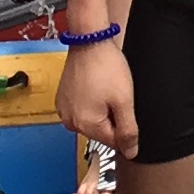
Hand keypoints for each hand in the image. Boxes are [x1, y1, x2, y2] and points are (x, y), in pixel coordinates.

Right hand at [57, 40, 138, 156]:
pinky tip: (95, 86)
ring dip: (102, 109)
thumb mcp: (124, 101)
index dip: (124, 126)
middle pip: (101, 131)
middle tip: (115, 94)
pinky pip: (82, 109)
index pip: (113, 142)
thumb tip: (131, 153)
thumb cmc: (106, 66)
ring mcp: (64, 110)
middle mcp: (70, 121)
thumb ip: (129, 131)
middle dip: (112, 117)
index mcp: (85, 125)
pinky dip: (91, 101)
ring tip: (104, 88)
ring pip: (92, 120)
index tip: (124, 106)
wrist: (90, 40)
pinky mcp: (63, 99)